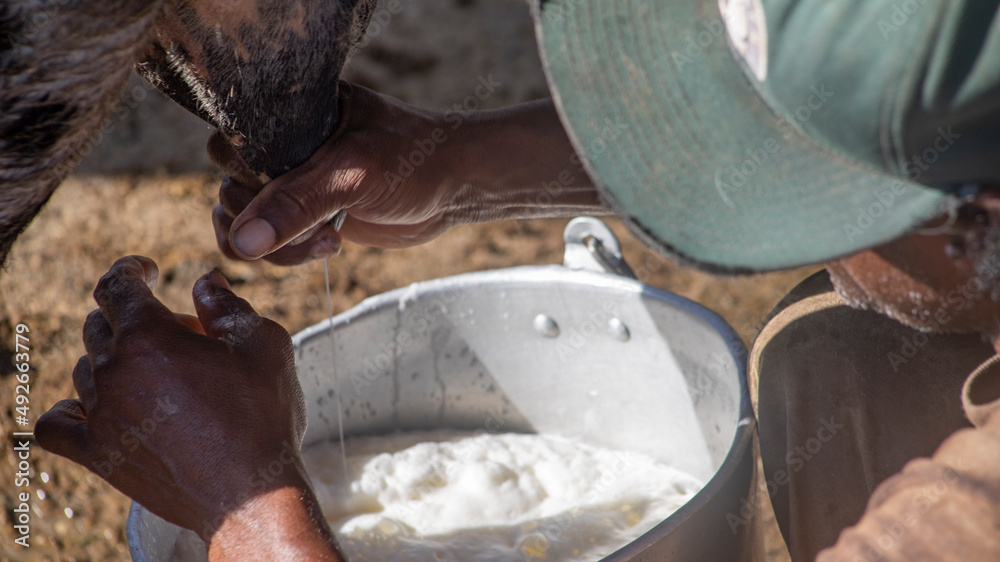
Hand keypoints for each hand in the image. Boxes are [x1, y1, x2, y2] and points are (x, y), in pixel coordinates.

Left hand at [35, 256, 342, 559]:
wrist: (252, 492)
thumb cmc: (262, 414)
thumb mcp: (262, 343)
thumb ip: (227, 305)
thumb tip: (206, 282)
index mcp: (149, 335)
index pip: (117, 285)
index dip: (131, 269)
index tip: (148, 270)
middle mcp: (113, 371)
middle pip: (102, 325)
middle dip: (139, 321)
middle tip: (184, 338)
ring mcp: (100, 415)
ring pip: (87, 369)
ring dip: (117, 361)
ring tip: (161, 376)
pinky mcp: (98, 454)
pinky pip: (57, 423)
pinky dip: (71, 408)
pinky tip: (100, 405)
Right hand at [209, 83, 604, 265]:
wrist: (453, 186)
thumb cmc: (412, 161)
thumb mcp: (355, 176)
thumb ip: (298, 204)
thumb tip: (243, 242)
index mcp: (285, 116)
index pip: (226, 148)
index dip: (249, 180)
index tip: (294, 193)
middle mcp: (279, 148)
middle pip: (229, 192)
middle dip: (266, 220)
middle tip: (318, 223)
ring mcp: (289, 184)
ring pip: (243, 225)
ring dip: (279, 245)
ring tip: (329, 240)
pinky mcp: (302, 216)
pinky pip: (266, 244)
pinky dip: (285, 255)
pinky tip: (328, 246)